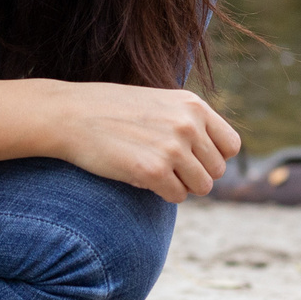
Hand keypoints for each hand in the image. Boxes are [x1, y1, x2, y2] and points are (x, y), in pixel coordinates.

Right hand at [0, 79, 240, 202]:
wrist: (69, 115)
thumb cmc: (111, 110)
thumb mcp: (159, 102)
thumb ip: (188, 121)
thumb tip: (217, 155)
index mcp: (193, 105)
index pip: (231, 146)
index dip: (213, 157)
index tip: (192, 160)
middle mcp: (188, 124)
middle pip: (216, 171)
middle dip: (194, 175)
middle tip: (165, 168)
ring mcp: (172, 148)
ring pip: (201, 187)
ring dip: (180, 186)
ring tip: (154, 172)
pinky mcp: (153, 171)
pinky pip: (177, 197)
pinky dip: (162, 194)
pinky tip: (140, 177)